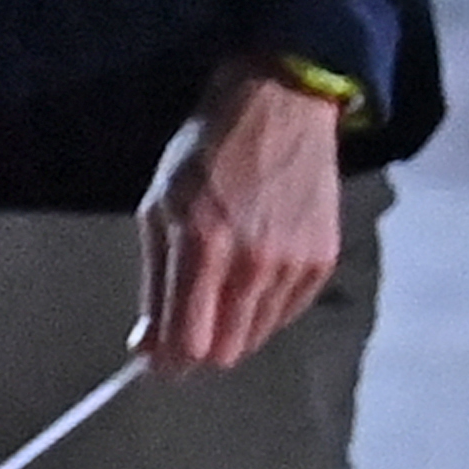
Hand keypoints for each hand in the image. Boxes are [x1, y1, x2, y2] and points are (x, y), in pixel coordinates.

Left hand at [137, 61, 347, 374]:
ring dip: (234, 326)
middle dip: (201, 347)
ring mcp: (294, 264)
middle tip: (191, 320)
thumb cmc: (208, 151)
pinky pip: (286, 314)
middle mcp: (254, 263)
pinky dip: (265, 307)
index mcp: (204, 245)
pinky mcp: (322, 262)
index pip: (189, 344)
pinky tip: (258, 268)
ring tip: (226, 280)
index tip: (161, 360)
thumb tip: (146, 349)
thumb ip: (154, 285)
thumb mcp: (161, 207)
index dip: (171, 362)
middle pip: (226, 353)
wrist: (280, 106)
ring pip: (257, 338)